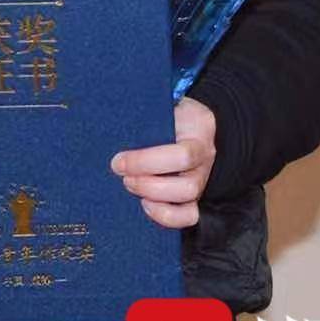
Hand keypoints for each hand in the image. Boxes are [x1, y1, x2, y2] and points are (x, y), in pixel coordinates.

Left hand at [109, 97, 216, 228]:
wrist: (190, 120)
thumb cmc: (171, 111)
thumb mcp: (163, 103)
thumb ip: (146, 114)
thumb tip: (114, 123)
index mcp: (200, 131)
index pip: (182, 155)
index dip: (147, 163)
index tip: (118, 161)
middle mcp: (205, 159)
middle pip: (187, 186)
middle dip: (147, 184)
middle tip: (121, 174)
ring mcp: (201, 179)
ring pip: (188, 201)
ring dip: (154, 198)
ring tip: (129, 185)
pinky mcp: (194, 196)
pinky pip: (188, 216)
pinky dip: (165, 216)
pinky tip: (145, 204)